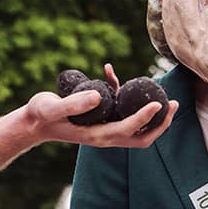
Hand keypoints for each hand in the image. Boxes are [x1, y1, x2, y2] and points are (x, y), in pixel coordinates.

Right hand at [22, 64, 174, 147]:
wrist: (34, 121)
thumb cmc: (41, 115)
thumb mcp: (52, 107)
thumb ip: (73, 104)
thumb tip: (99, 96)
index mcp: (97, 135)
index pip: (128, 129)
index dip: (144, 117)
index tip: (157, 103)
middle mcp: (105, 135)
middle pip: (141, 136)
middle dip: (160, 123)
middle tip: (173, 104)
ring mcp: (104, 128)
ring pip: (136, 127)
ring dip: (153, 115)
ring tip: (165, 97)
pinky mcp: (102, 119)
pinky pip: (120, 110)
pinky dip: (123, 94)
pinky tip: (111, 71)